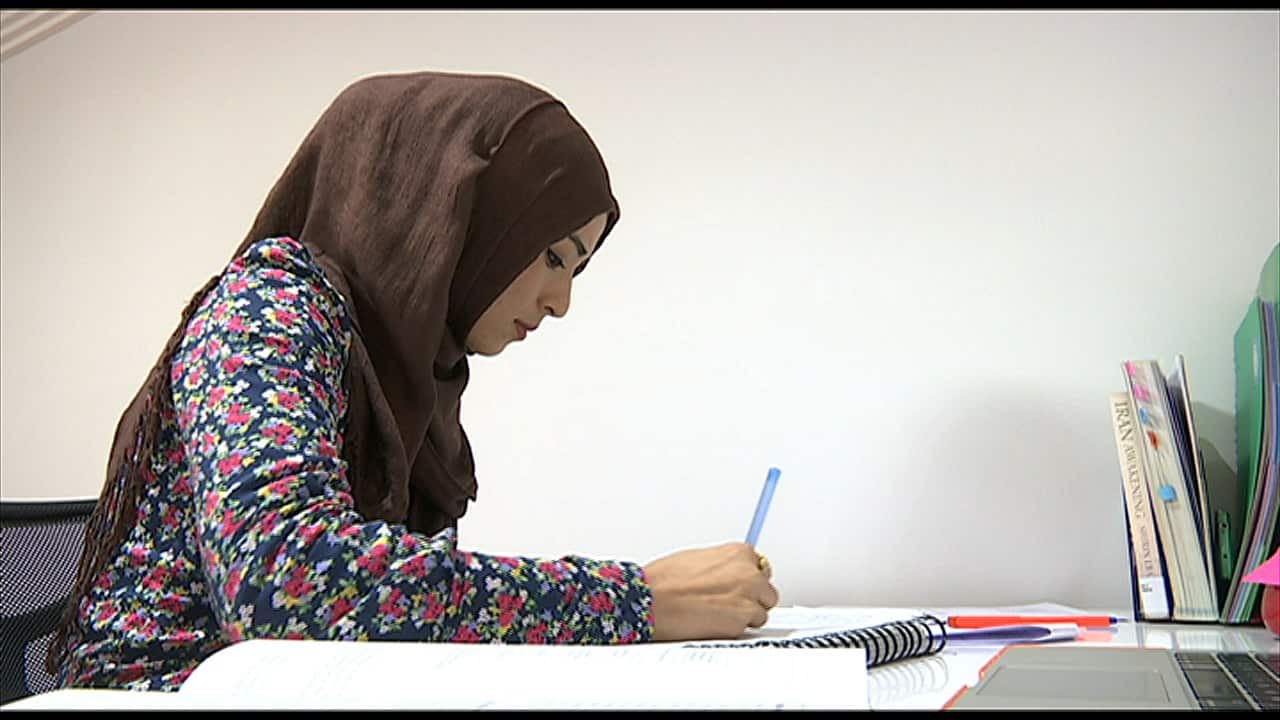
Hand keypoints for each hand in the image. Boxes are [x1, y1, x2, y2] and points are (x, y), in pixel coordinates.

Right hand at [642, 541, 779, 641]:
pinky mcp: (741, 621)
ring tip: (717, 615)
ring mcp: (748, 598)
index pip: (759, 567)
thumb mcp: (697, 558)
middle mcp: (749, 573)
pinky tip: (713, 624)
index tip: (737, 587)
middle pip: (766, 590)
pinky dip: (734, 630)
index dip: (746, 580)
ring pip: (761, 612)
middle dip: (751, 598)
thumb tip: (726, 575)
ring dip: (744, 616)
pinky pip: (747, 629)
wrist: (653, 600)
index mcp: (738, 553)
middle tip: (728, 603)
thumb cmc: (664, 580)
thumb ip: (722, 565)